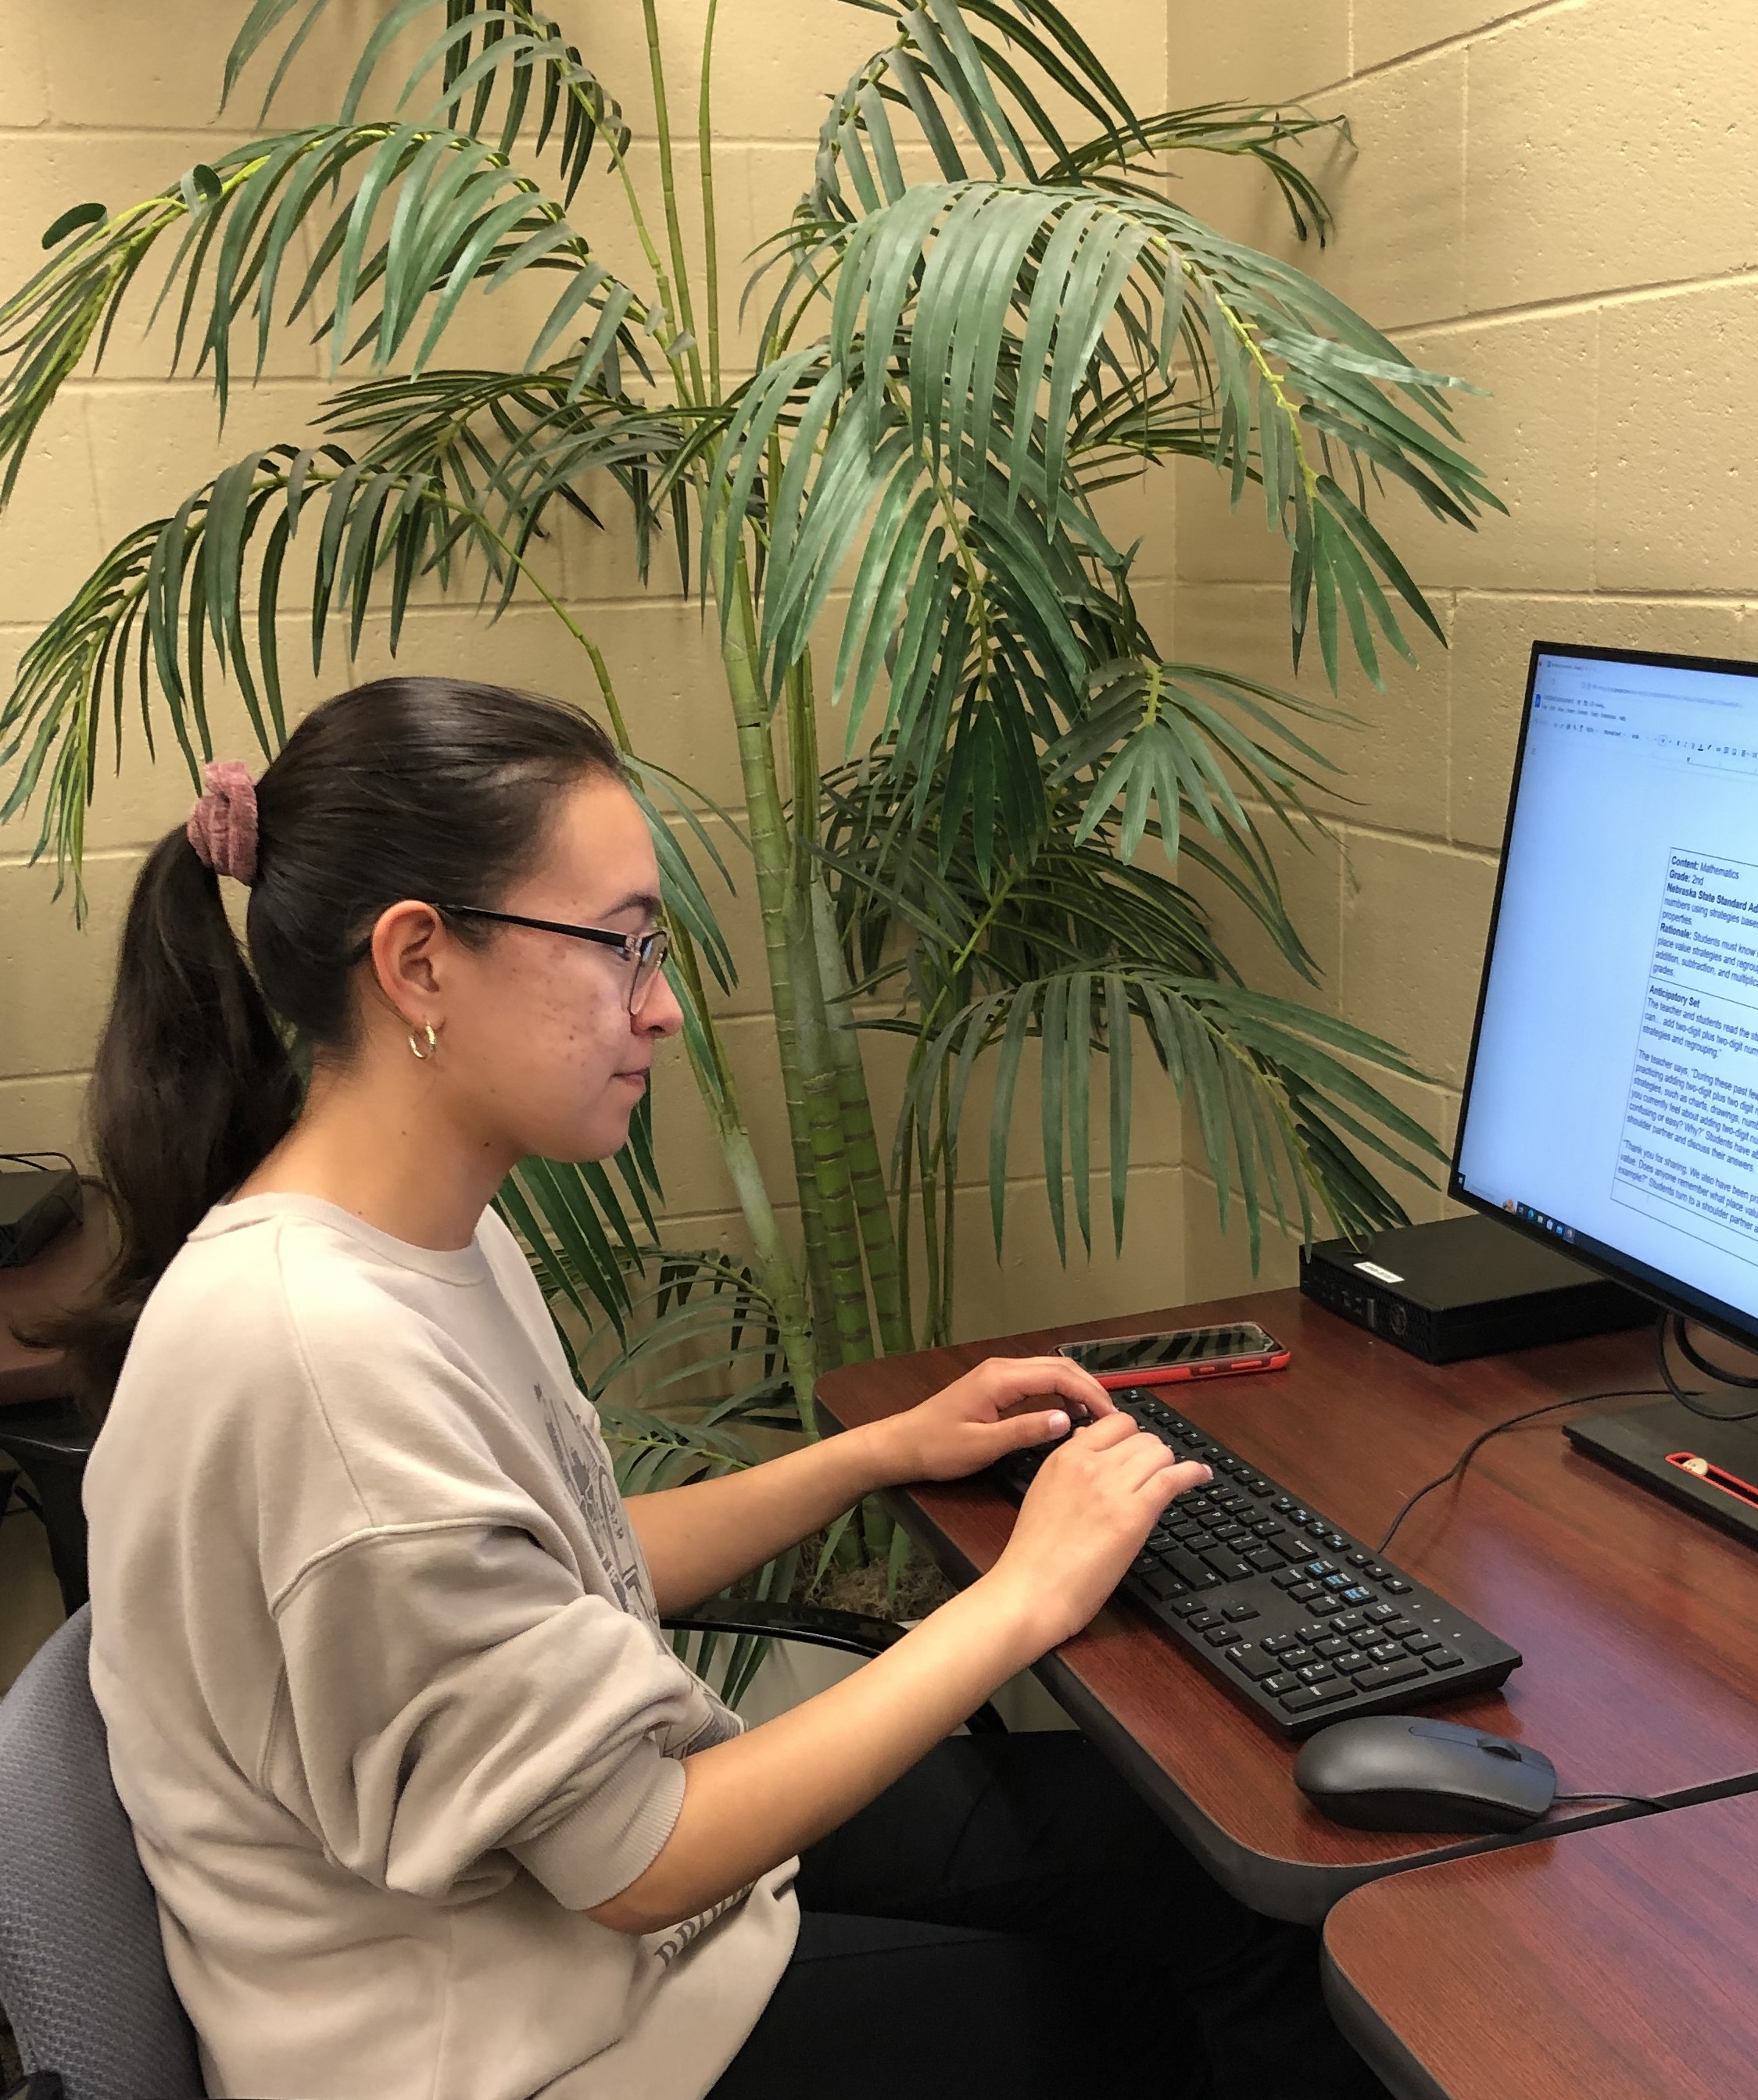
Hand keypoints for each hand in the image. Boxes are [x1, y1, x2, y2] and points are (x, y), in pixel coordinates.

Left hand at [873, 1355, 1117, 1486]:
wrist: (903, 1444)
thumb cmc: (937, 1447)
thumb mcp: (983, 1446)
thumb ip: (1025, 1431)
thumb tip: (1067, 1421)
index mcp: (1000, 1378)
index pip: (1058, 1375)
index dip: (1090, 1392)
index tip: (1111, 1416)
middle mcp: (1002, 1368)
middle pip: (1058, 1367)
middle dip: (1089, 1388)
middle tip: (1113, 1417)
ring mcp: (998, 1374)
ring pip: (1049, 1372)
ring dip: (1075, 1389)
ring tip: (1096, 1418)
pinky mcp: (996, 1385)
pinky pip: (1036, 1381)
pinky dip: (1058, 1393)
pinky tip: (1068, 1414)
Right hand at [985, 1413, 1212, 1650]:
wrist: (1030, 1590)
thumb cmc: (1033, 1555)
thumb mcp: (1044, 1494)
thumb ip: (1069, 1469)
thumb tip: (1089, 1445)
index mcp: (1065, 1456)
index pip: (1115, 1422)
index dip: (1132, 1437)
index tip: (1138, 1452)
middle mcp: (1090, 1464)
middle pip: (1142, 1437)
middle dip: (1152, 1454)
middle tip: (1155, 1475)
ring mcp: (1112, 1487)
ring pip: (1160, 1453)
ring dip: (1170, 1465)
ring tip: (1173, 1481)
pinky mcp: (1133, 1515)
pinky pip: (1173, 1478)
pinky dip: (1194, 1473)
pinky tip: (1201, 1476)